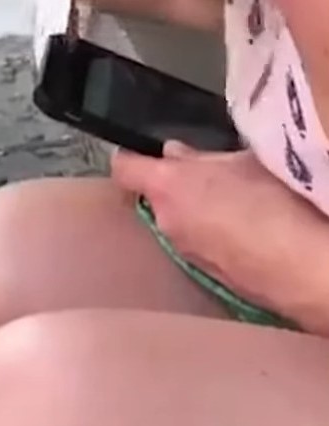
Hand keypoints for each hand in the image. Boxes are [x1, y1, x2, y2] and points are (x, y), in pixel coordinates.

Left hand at [111, 141, 328, 314]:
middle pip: (156, 197)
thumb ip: (200, 158)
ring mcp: (182, 251)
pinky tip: (245, 232)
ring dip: (196, 212)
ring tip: (238, 205)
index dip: (132, 157)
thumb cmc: (274, 199)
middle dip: (176, 186)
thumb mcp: (243, 162)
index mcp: (166, 187)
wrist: (301, 265)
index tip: (145, 152)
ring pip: (177, 222)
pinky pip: (198, 244)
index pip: (124, 168)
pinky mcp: (204, 274)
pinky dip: (212, 236)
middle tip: (213, 176)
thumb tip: (172, 154)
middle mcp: (164, 221)